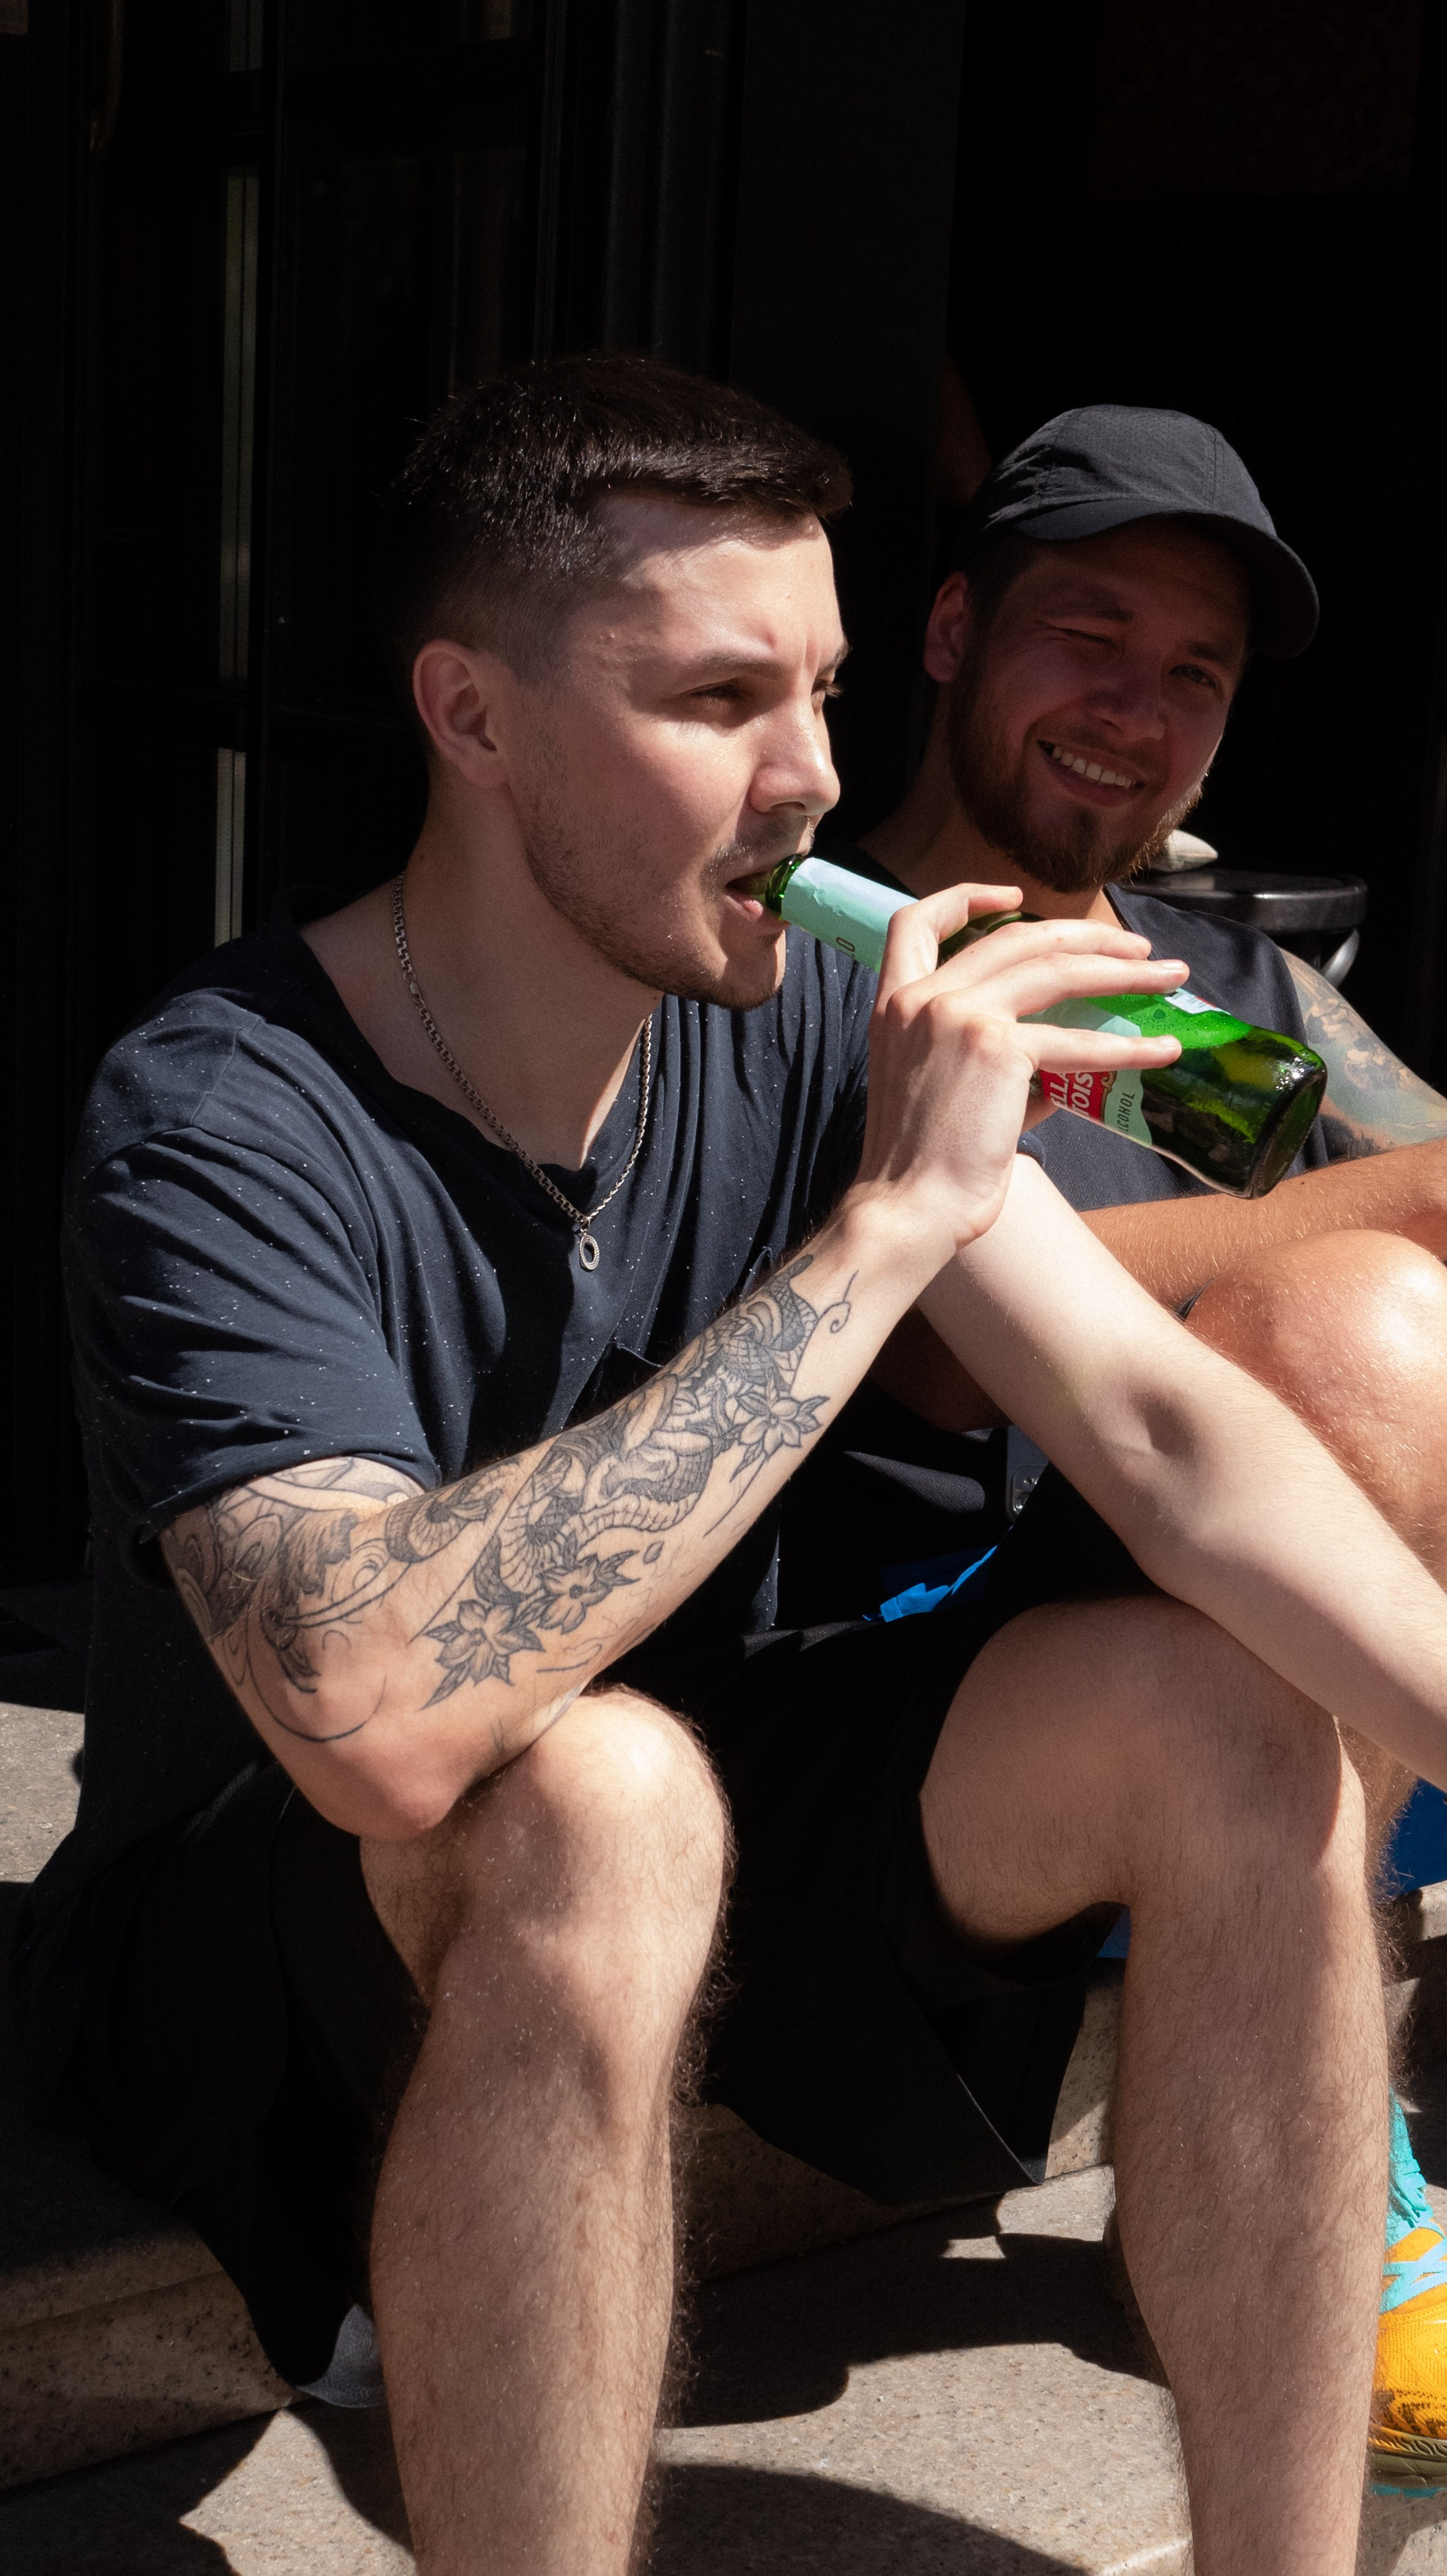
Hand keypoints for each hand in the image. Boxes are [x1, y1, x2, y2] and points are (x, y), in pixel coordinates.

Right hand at [856, 879, 1186, 1261]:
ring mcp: (959, 1016)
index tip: (1012, 897)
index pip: (914, 921)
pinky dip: (1128, 1046)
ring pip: (1056, 969)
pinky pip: (1077, 1040)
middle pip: (1016, 937)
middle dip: (1084, 935)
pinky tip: (1163, 1051)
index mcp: (896, 1004)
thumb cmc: (923, 1165)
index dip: (965, 898)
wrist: (907, 1208)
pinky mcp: (998, 1049)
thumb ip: (996, 1060)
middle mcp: (923, 998)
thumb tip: (1066, 1062)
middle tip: (1134, 947)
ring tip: (1167, 976)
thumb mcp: (944, 1088)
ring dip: (1123, 969)